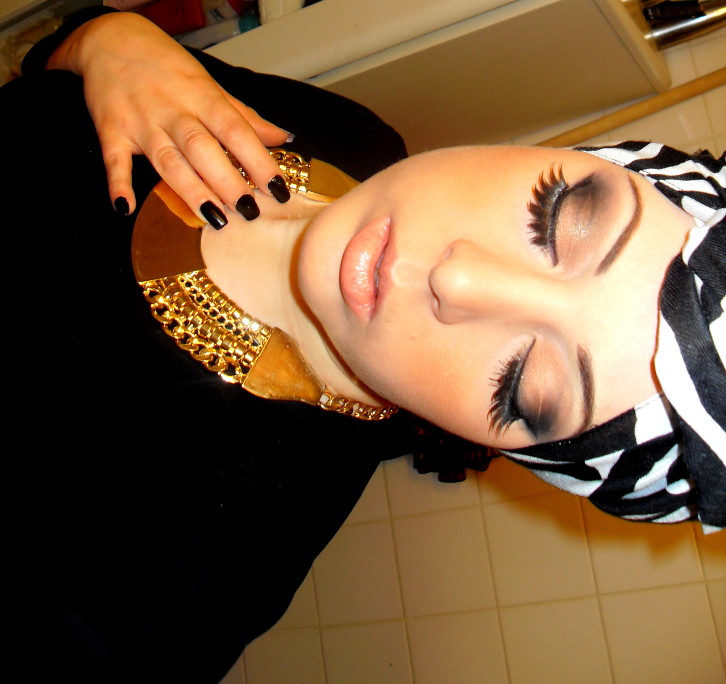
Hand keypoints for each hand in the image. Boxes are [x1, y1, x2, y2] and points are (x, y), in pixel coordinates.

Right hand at [48, 11, 289, 223]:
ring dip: (190, 190)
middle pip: (203, 149)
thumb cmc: (166, 66)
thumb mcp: (208, 84)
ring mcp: (142, 122)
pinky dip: (118, 184)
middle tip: (249, 210)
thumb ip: (243, 116)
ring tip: (214, 218)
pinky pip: (115, 160)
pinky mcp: (112, 131)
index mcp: (202, 97)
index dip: (259, 161)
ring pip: (168, 160)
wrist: (109, 38)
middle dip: (227, 181)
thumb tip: (282, 137)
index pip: (236, 131)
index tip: (278, 188)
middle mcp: (173, 110)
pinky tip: (125, 207)